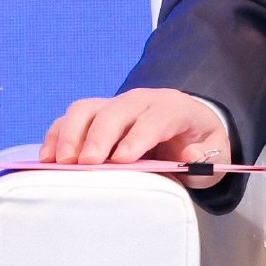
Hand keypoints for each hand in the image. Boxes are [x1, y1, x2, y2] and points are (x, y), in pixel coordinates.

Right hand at [41, 88, 231, 188]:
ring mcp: (114, 106)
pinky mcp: (94, 116)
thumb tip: (190, 154)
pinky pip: (68, 119)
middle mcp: (141, 101)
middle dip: (100, 136)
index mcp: (174, 108)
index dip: (138, 137)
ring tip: (63, 163)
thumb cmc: (198, 142)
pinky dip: (55, 136)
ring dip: (71, 134)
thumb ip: (207, 155)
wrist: (186, 127)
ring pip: (87, 108)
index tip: (122, 159)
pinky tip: (48, 160)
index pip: (155, 118)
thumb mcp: (216, 151)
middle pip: (116, 110)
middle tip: (88, 164)